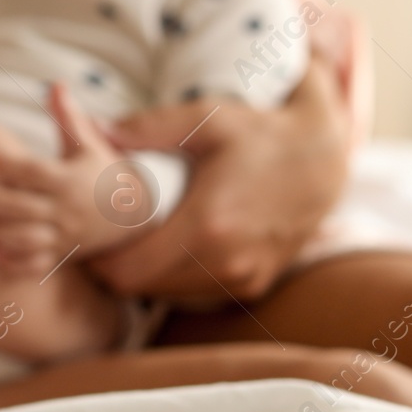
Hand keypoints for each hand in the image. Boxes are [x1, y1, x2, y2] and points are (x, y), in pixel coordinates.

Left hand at [0, 82, 129, 276]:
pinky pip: (30, 266)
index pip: (26, 172)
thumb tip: (55, 84)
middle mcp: (64, 209)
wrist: (133, 213)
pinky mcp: (61, 256)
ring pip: (18, 239)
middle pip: (14, 207)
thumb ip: (67, 116)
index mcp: (67, 179)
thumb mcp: (89, 143)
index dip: (0, 166)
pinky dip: (9, 260)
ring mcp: (62, 236)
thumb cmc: (102, 171)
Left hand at [87, 51, 352, 303]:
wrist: (322, 161)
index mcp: (207, 226)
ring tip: (136, 237)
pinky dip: (175, 276)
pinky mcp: (253, 285)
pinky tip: (171, 243)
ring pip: (167, 294)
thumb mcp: (207, 118)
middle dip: (116, 265)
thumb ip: (149, 127)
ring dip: (146, 272)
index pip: (128, 271)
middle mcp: (225, 263)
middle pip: (141, 287)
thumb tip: (97, 129)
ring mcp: (242, 279)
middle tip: (105, 235)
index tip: (89, 237)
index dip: (99, 260)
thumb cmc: (260, 134)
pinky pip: (196, 293)